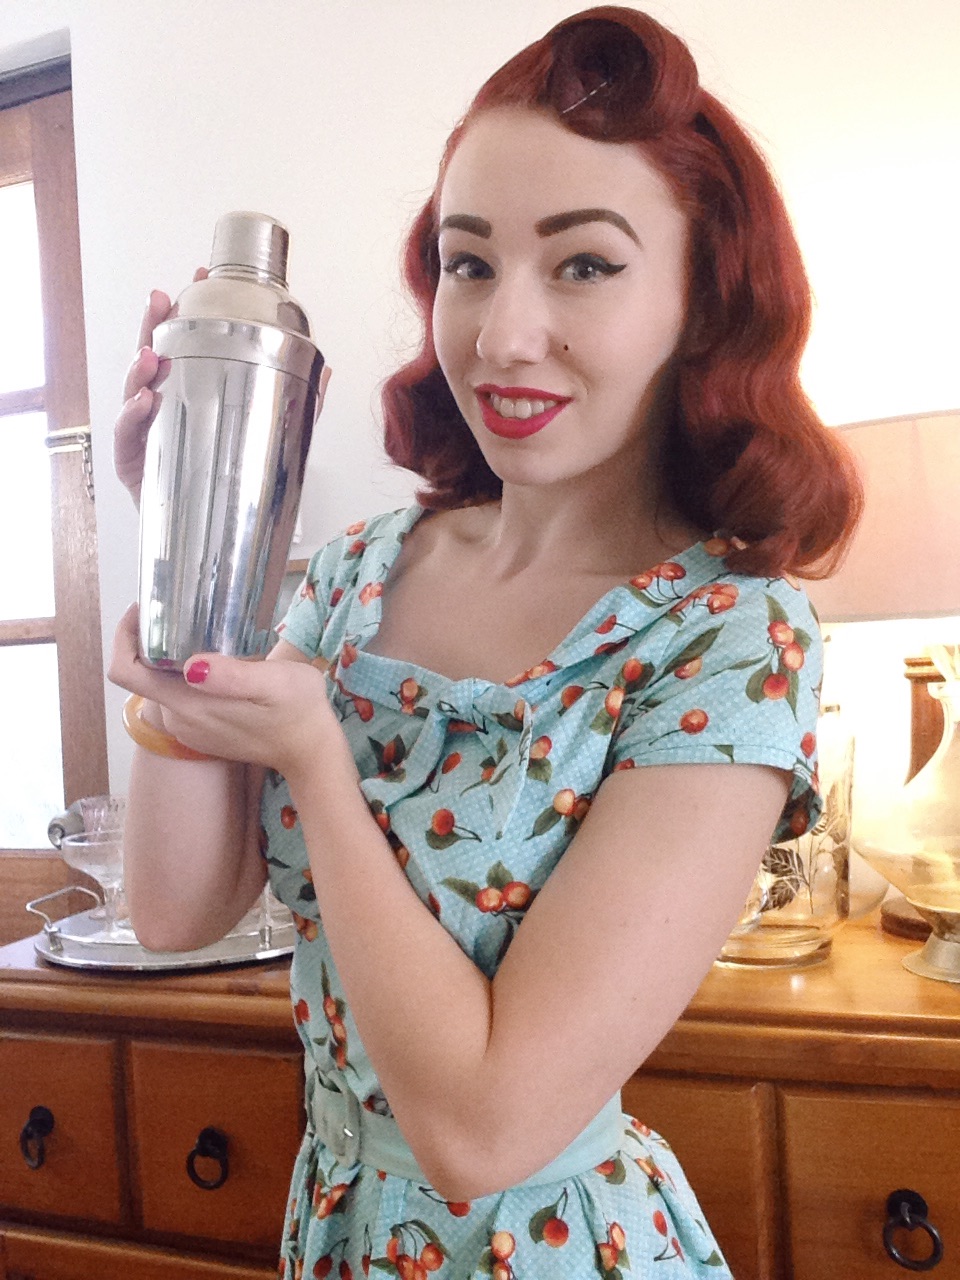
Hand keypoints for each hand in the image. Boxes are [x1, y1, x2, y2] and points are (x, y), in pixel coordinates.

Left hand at [108, 604, 346, 779]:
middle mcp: (178, 720)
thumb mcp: (275, 684)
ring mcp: (188, 729)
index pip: (126, 672)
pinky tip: (213, 662)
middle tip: (178, 612)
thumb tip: (192, 666)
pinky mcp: (200, 732)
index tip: (145, 611)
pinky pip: (177, 699)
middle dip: (150, 642)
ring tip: (199, 632)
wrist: (311, 751)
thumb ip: (233, 677)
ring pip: (159, 686)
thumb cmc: (298, 710)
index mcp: (188, 704)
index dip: (125, 638)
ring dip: (168, 658)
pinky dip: (184, 676)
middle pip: (141, 676)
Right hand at [114, 271, 332, 506]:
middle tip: (161, 300)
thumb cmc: (229, 478)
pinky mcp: (135, 463)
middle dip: (153, 325)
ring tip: (151, 353)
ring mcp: (145, 432)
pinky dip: (133, 417)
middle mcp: (162, 405)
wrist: (211, 535)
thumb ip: (295, 402)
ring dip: (139, 367)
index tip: (200, 277)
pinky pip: (129, 436)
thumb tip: (327, 370)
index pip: (184, 342)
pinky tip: (145, 402)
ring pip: (133, 390)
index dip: (188, 309)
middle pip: (151, 355)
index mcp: (189, 391)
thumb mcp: (270, 435)